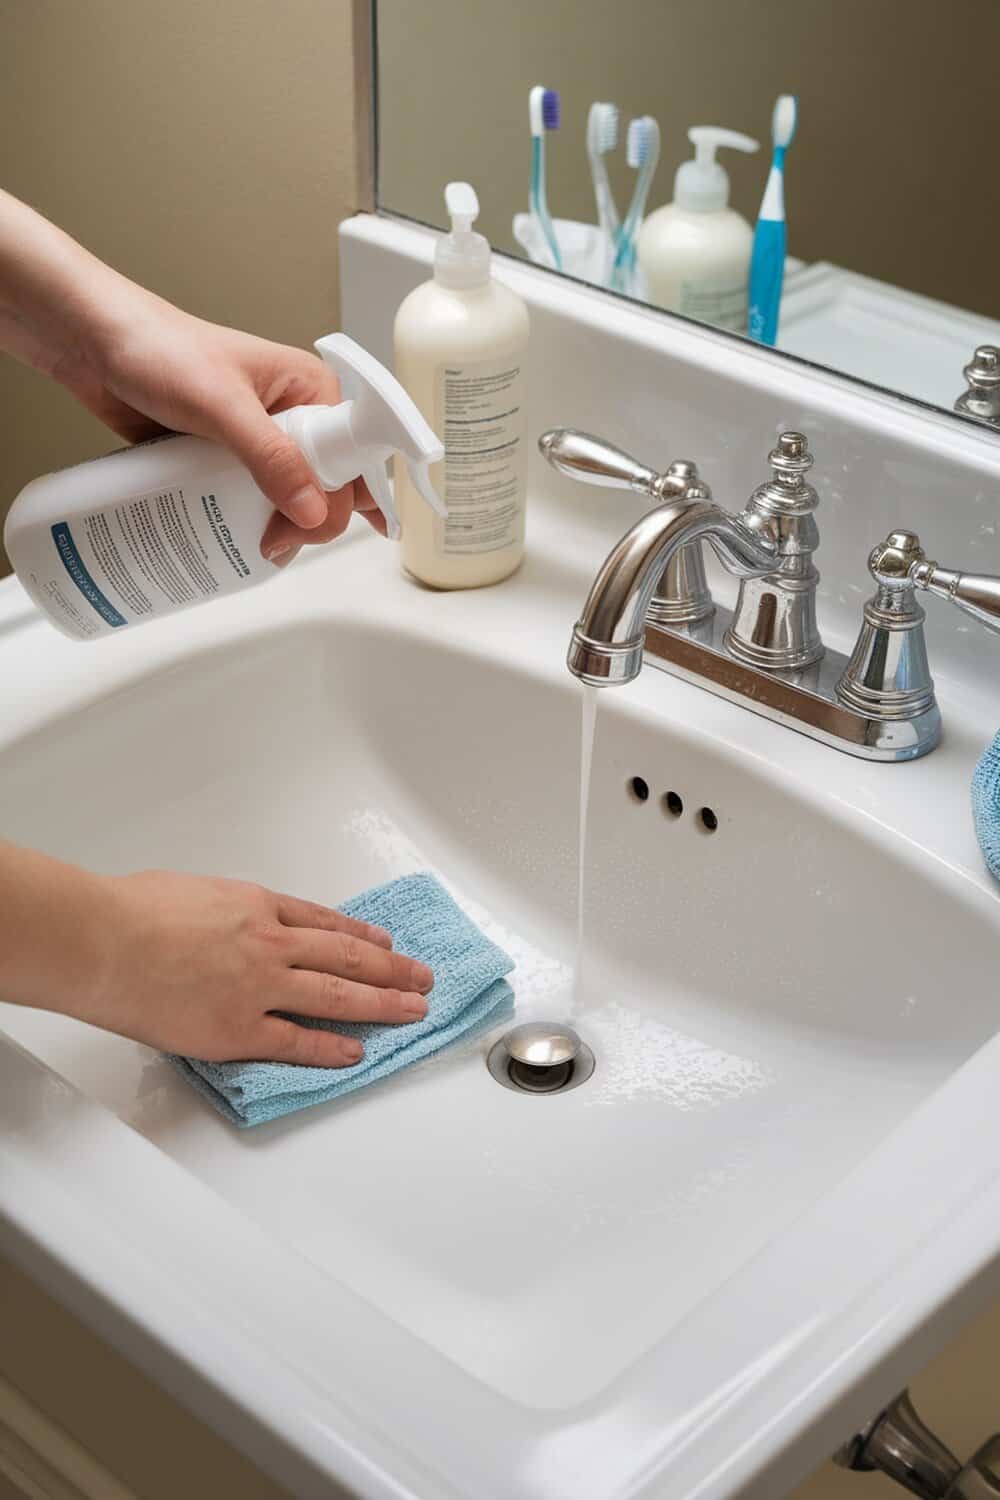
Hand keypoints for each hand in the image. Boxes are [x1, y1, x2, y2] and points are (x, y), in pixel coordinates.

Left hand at [0, 190, 382, 563]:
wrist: (90, 342)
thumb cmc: (157, 348)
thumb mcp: (221, 405)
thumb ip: (271, 457)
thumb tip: (311, 509)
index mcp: (310, 390)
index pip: (352, 458)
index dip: (340, 501)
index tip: (308, 529)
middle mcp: (291, 416)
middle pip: (324, 487)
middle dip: (306, 522)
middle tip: (273, 542)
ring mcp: (256, 440)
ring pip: (285, 498)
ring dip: (274, 526)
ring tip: (253, 548)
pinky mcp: (222, 458)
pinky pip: (245, 499)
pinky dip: (242, 521)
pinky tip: (232, 539)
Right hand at [81, 870, 433, 1065]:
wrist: (103, 940)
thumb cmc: (132, 909)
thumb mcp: (195, 889)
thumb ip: (224, 910)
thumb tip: (228, 922)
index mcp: (258, 906)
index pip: (326, 923)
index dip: (362, 936)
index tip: (386, 944)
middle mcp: (271, 944)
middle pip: (348, 958)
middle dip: (392, 969)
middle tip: (422, 977)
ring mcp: (260, 988)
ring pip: (338, 997)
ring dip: (383, 1004)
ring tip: (413, 1010)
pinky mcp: (238, 1030)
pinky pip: (296, 1042)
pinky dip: (330, 1048)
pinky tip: (355, 1052)